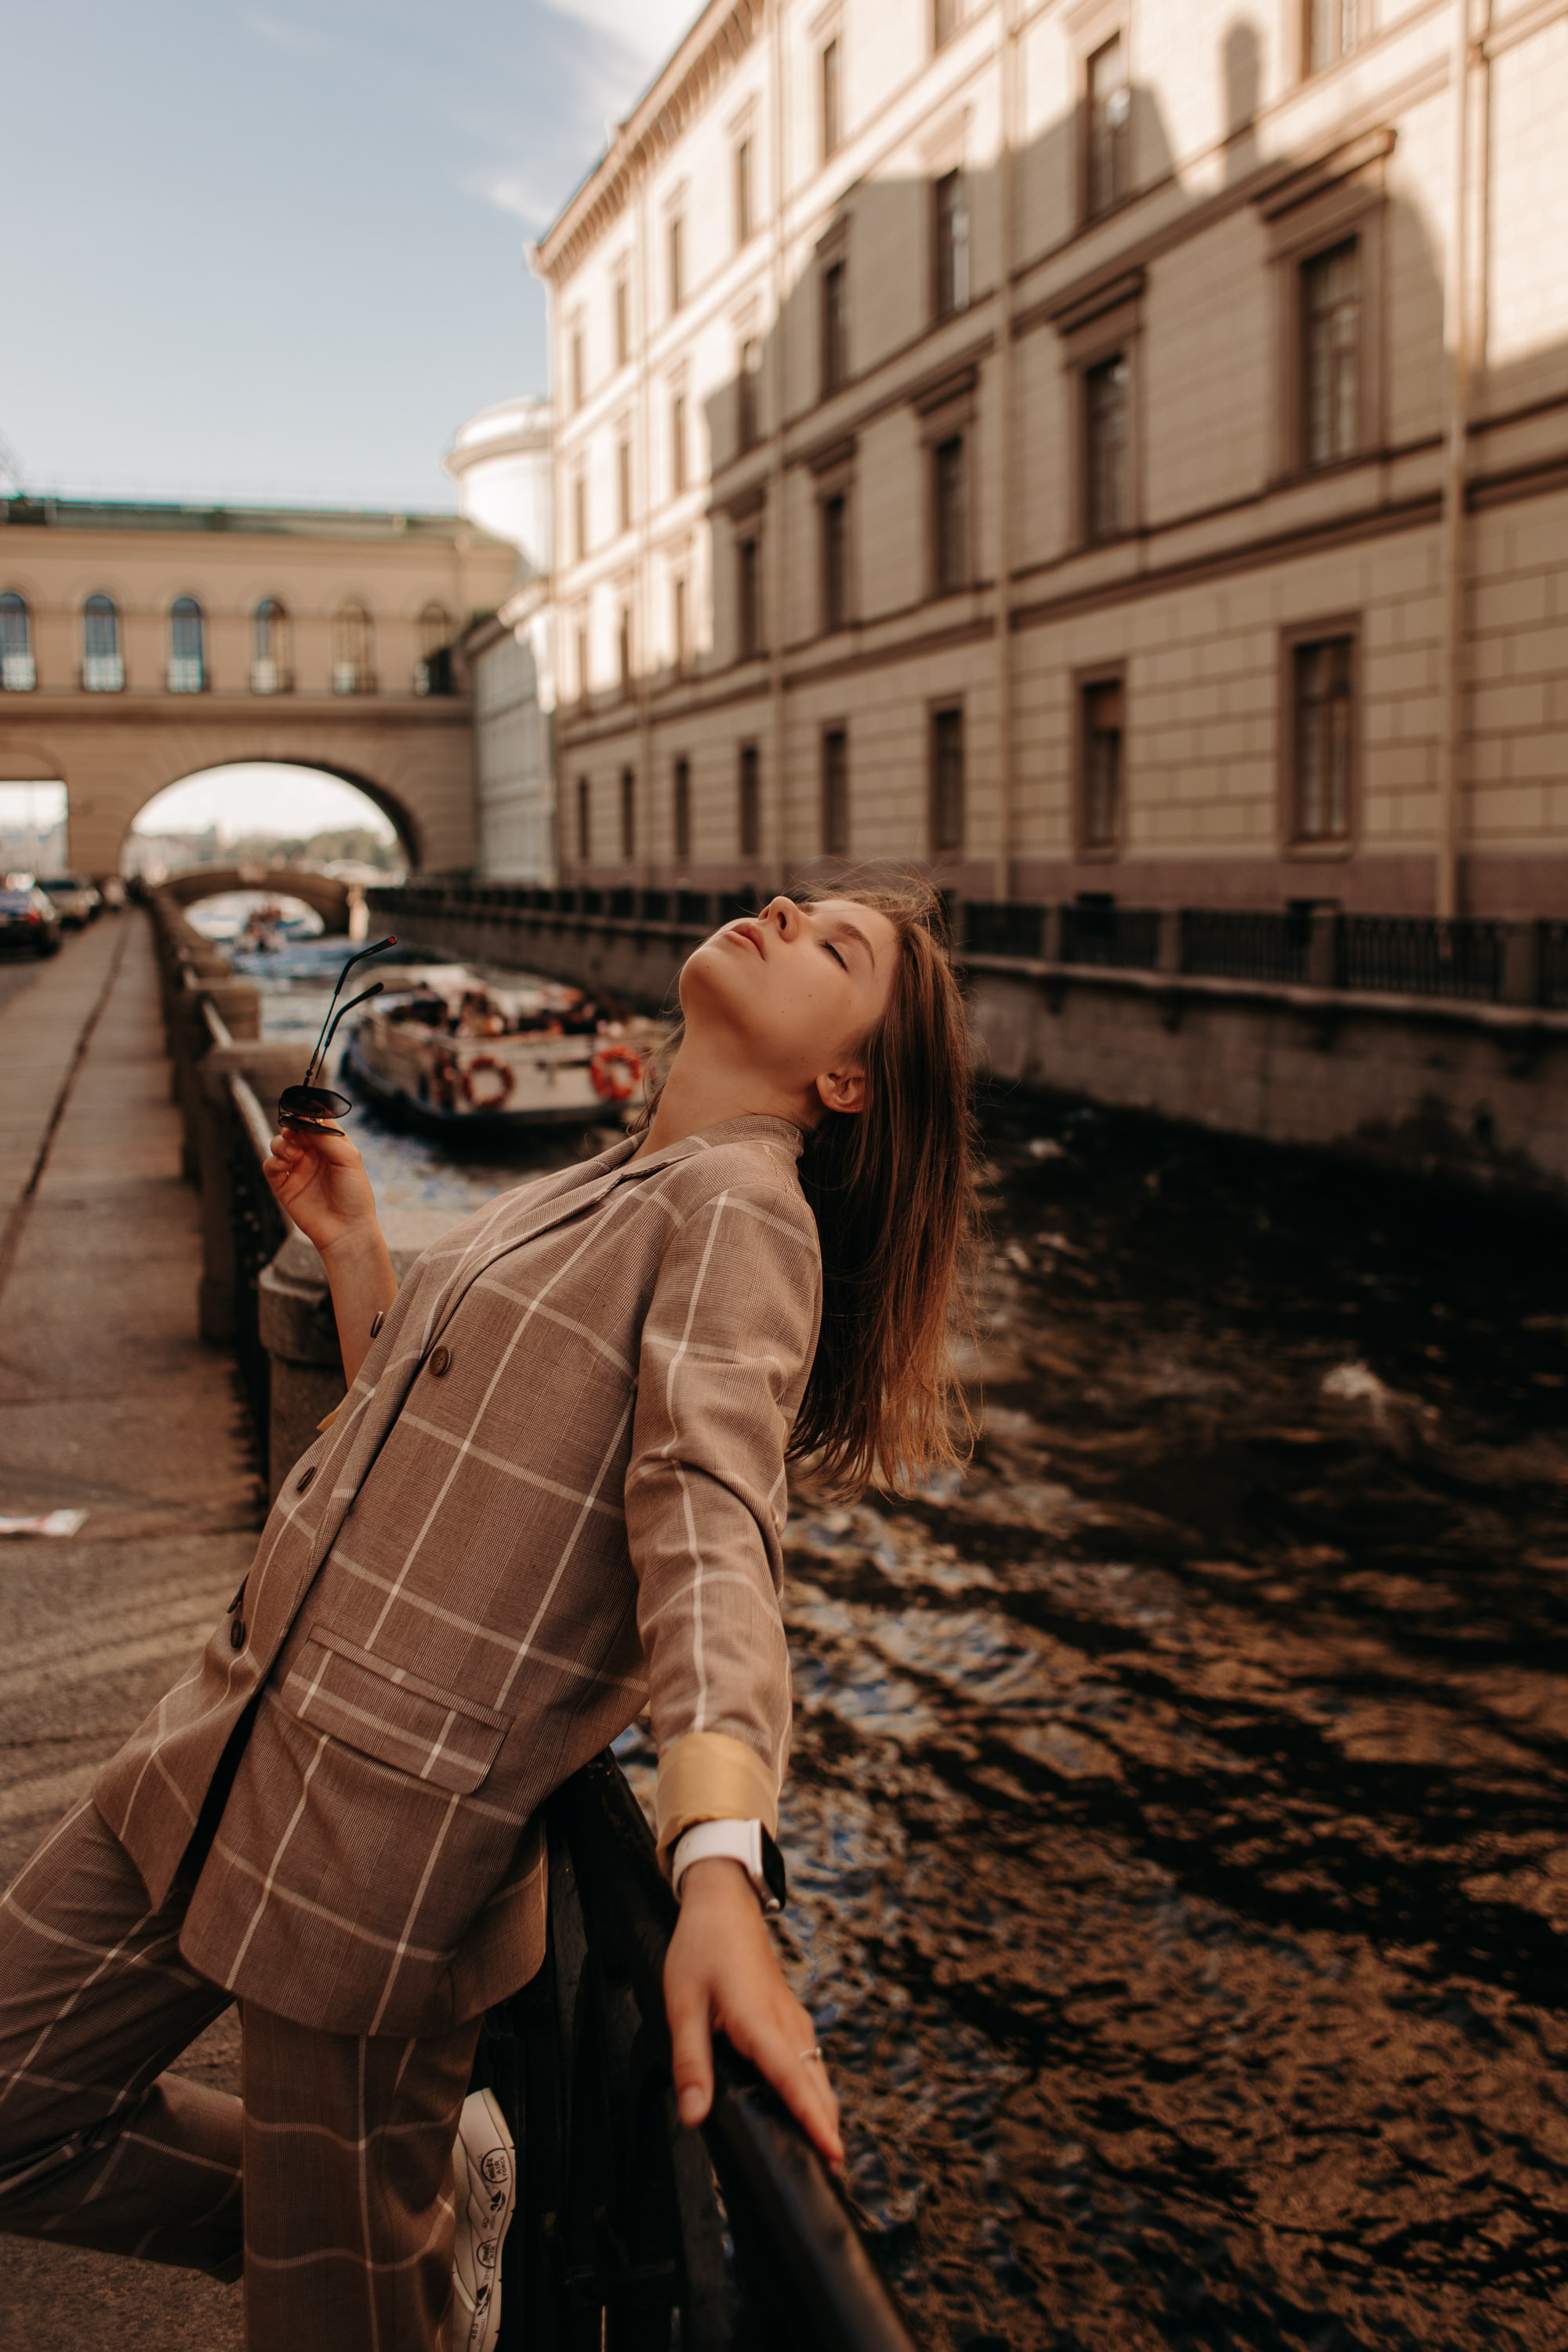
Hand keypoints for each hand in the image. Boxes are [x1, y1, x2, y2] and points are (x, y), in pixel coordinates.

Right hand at [263, 1125, 379, 1257]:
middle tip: (292, 1129)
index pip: (314, 1121)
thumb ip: (327, 1136)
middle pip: (293, 1129)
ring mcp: (297, 1169)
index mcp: (331, 1146)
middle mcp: (313, 1155)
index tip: (301, 1111)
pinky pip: (270, 1166)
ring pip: (278, 1144)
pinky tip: (284, 1165)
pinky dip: (273, 1161)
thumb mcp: (348, 1159)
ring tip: (294, 1156)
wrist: (346, 1230)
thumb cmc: (354, 1195)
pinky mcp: (284, 1186)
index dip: (306, 1114)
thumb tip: (308, 1116)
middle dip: (290, 1126)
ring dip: (281, 1144)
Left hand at [664, 1858, 842, 2167]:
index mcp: (758, 2021)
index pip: (791, 2080)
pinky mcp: (791, 2018)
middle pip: (815, 2085)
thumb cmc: (700, 1949)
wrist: (723, 1903)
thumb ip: (691, 2063)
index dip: (813, 2121)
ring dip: (823, 2112)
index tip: (834, 2156)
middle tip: (832, 2178)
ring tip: (825, 2157)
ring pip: (817, 2075)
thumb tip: (694, 2117)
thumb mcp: (683, 2005)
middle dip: (825, 2129)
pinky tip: (809, 2113)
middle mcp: (786, 2023)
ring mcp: (793, 2019)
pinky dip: (815, 2092)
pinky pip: (810, 2062)